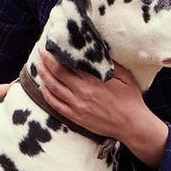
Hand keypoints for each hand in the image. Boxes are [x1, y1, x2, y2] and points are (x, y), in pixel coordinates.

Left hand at [35, 48, 167, 167]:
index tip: (51, 45)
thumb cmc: (131, 100)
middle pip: (57, 74)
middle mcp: (82, 92)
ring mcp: (77, 106)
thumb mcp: (125, 77)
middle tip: (40, 51)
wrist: (132, 125)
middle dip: (46, 61)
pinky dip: (47, 95)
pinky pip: (56, 105)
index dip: (57, 54)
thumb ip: (110, 65)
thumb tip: (98, 53)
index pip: (69, 64)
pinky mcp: (76, 117)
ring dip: (43, 76)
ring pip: (53, 88)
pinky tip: (42, 87)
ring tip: (37, 65)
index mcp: (93, 81)